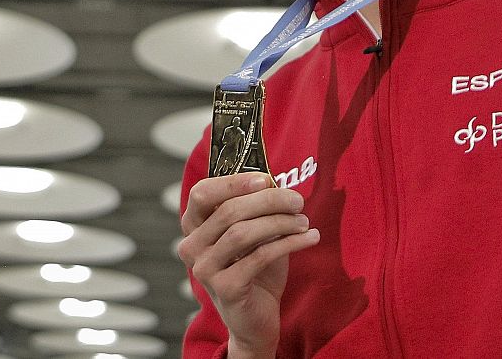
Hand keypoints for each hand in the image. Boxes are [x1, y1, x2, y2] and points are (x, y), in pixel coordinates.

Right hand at [180, 171, 319, 358]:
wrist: (256, 321)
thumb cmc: (255, 271)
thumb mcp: (254, 235)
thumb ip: (257, 210)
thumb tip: (275, 183)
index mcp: (194, 228)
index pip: (202, 194)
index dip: (232, 182)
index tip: (265, 179)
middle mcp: (191, 247)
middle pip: (228, 211)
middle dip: (268, 201)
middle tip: (297, 200)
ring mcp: (205, 270)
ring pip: (243, 233)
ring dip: (280, 222)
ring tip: (304, 221)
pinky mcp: (225, 289)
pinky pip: (260, 256)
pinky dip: (289, 243)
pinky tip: (310, 238)